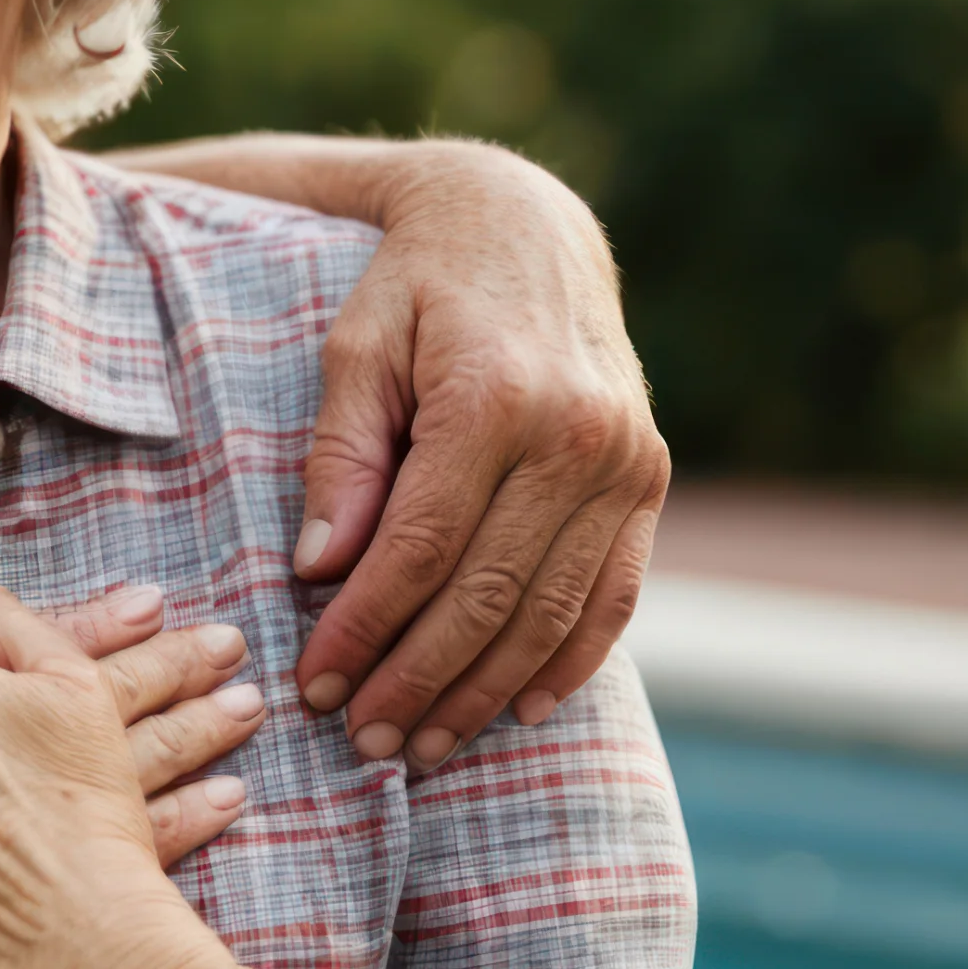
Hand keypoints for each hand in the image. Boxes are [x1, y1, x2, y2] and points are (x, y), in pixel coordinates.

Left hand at [294, 141, 667, 770]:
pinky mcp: (651, 477)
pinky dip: (570, 662)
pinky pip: (616, 595)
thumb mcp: (356, 348)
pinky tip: (519, 709)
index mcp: (495, 397)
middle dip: (418, 680)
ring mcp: (627, 461)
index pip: (419, 549)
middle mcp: (576, 435)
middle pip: (488, 594)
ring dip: (485, 692)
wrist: (524, 224)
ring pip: (552, 611)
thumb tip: (320, 569)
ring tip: (423, 744)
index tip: (316, 684)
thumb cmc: (415, 286)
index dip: (364, 630)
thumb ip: (340, 458)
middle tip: (361, 742)